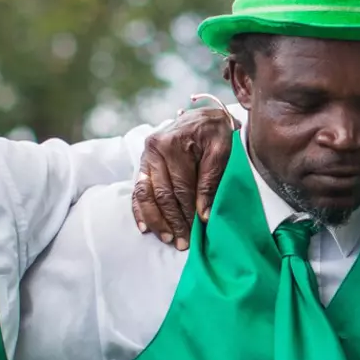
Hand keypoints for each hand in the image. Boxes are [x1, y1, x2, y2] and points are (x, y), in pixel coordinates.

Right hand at [131, 103, 236, 248]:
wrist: (206, 117)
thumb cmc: (217, 134)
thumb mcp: (221, 152)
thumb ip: (211, 181)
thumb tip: (204, 215)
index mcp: (172, 143)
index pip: (180, 187)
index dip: (188, 212)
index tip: (196, 232)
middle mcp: (154, 149)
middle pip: (162, 194)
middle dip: (173, 221)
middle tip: (183, 243)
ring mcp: (146, 157)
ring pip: (146, 195)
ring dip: (156, 220)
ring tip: (168, 238)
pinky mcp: (143, 165)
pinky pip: (138, 191)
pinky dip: (141, 210)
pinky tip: (145, 228)